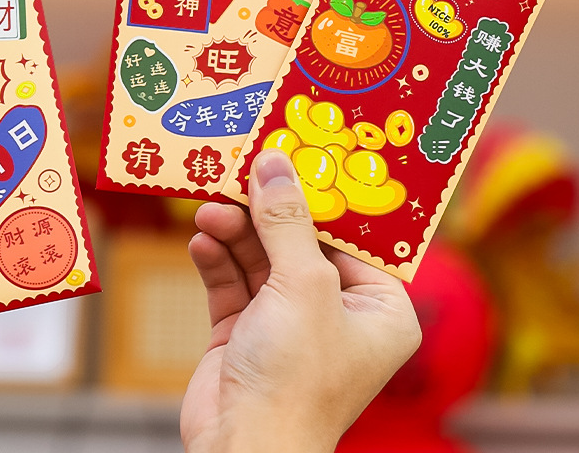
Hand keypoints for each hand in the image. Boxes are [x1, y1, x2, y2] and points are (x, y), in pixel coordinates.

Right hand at [181, 149, 420, 452]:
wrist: (241, 451)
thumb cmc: (296, 376)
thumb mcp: (301, 285)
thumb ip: (286, 220)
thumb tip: (273, 163)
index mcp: (376, 307)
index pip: (351, 234)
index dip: (322, 195)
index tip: (294, 154)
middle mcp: (335, 311)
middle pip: (299, 240)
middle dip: (266, 210)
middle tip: (240, 172)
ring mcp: (288, 321)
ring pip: (260, 257)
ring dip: (234, 231)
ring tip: (209, 209)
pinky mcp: (246, 331)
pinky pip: (233, 282)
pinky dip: (217, 259)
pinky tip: (202, 241)